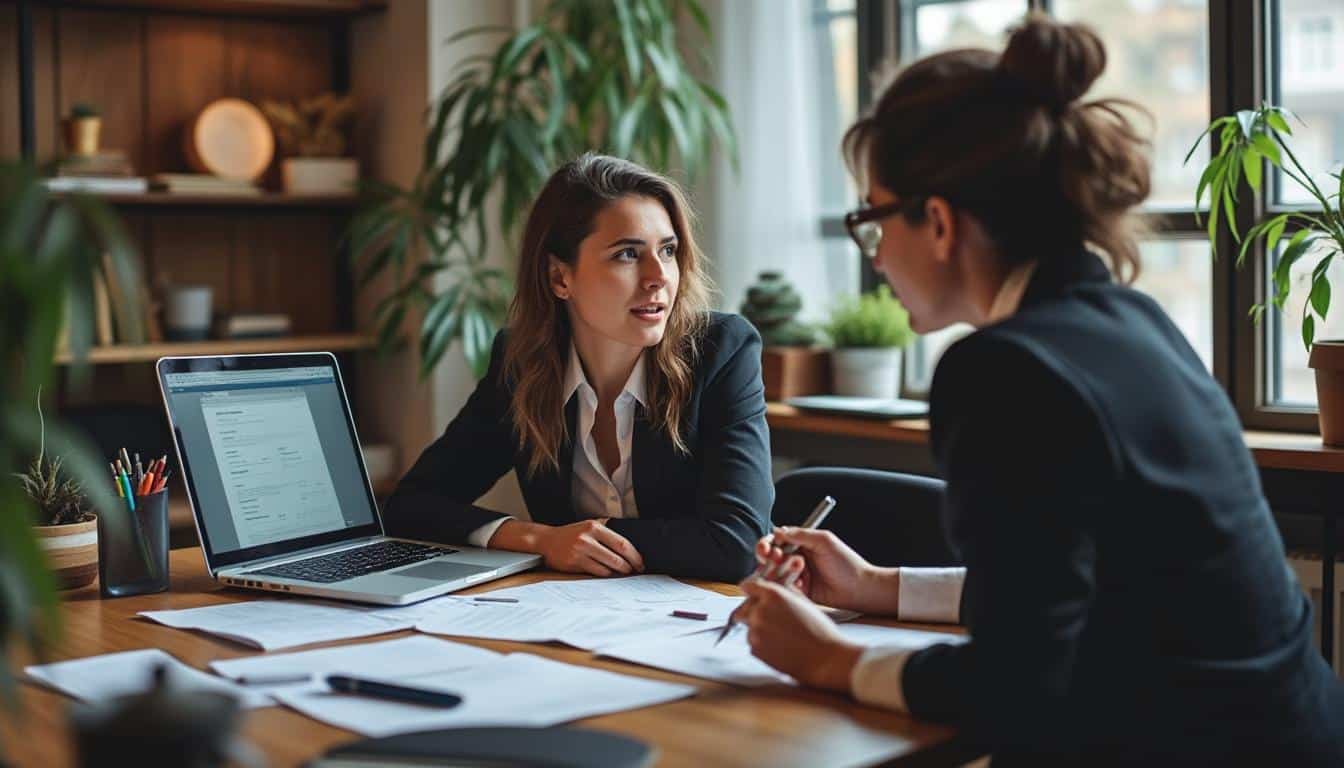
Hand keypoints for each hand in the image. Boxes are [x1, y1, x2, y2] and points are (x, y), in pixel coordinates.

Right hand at [529, 519, 644, 576]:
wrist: (546, 541)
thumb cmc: (571, 535)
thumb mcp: (589, 527)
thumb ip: (606, 534)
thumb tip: (629, 549)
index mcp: (594, 527)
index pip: (622, 543)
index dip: (634, 555)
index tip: (641, 563)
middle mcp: (587, 538)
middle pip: (617, 558)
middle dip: (629, 567)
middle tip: (634, 571)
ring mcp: (580, 552)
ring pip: (607, 567)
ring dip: (617, 572)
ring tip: (622, 573)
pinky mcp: (574, 564)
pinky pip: (596, 572)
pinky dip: (605, 574)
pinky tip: (608, 573)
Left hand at [737, 579, 862, 691]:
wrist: (825, 659)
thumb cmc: (820, 630)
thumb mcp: (804, 602)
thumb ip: (785, 592)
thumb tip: (775, 587)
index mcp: (773, 595)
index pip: (749, 586)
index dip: (752, 591)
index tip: (753, 596)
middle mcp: (760, 611)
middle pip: (744, 609)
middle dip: (753, 613)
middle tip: (771, 622)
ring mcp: (755, 631)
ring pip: (749, 627)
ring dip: (760, 630)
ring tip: (783, 637)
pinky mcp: (755, 649)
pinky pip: (753, 644)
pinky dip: (763, 645)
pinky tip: (781, 647)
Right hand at [755, 527, 890, 612]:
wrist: (859, 588)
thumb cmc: (846, 562)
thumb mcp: (824, 541)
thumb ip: (800, 534)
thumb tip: (777, 531)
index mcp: (800, 544)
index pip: (775, 542)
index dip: (767, 545)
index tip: (766, 549)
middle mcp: (795, 559)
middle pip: (770, 559)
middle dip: (768, 559)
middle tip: (776, 559)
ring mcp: (796, 576)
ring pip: (775, 575)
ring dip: (782, 572)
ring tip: (800, 571)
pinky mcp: (799, 593)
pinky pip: (784, 590)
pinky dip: (790, 586)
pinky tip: (803, 586)